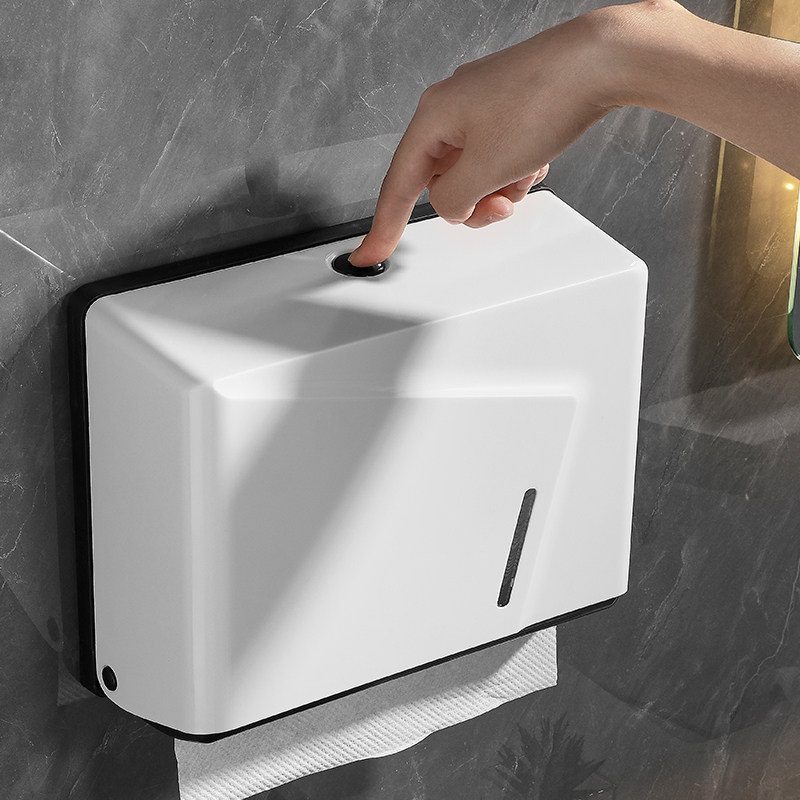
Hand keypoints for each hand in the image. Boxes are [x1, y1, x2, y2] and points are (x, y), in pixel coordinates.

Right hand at [349, 7, 620, 266]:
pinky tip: (535, 160)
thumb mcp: (486, 169)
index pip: (398, 186)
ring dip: (499, 187)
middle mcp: (451, 108)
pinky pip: (497, 158)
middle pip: (441, 183)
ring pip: (473, 173)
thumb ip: (453, 201)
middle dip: (472, 202)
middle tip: (500, 204)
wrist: (600, 61)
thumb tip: (450, 207)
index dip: (383, 227)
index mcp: (433, 117)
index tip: (370, 254)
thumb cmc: (544, 99)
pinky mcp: (508, 108)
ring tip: (525, 174)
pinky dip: (514, 170)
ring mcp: (480, 106)